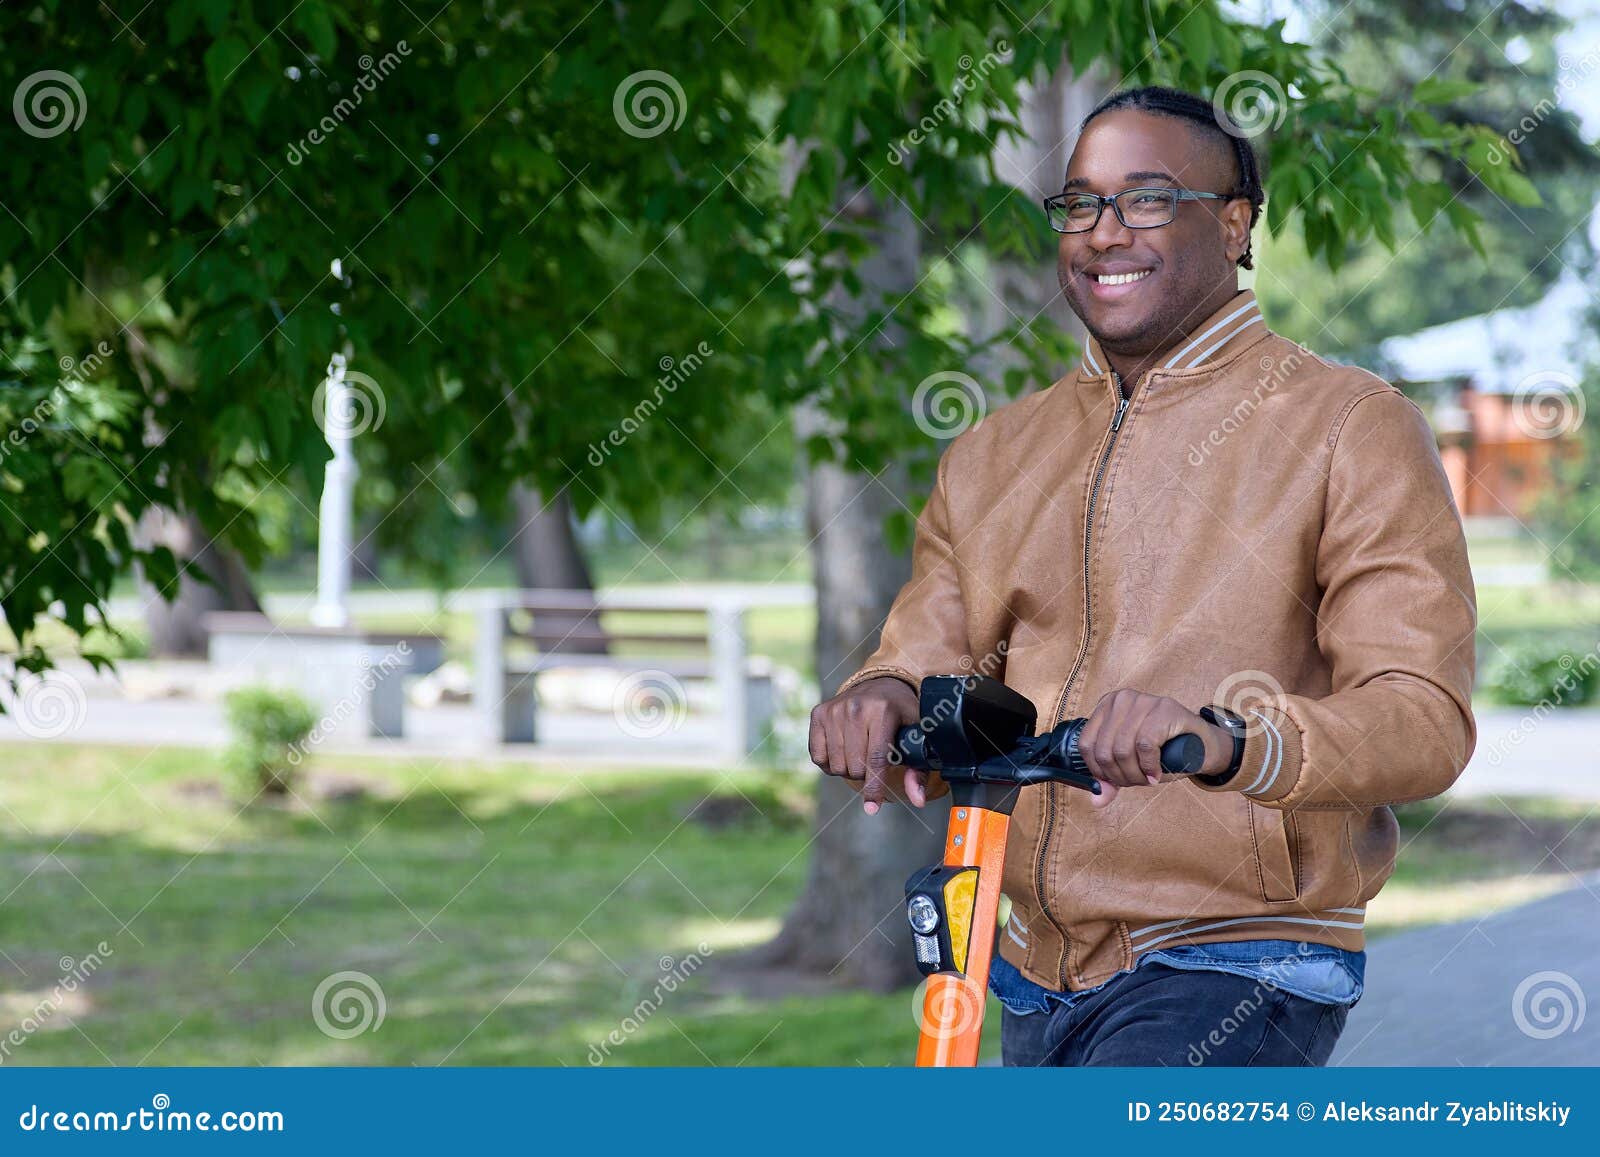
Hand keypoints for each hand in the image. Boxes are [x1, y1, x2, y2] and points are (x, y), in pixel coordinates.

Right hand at [808, 676, 926, 814]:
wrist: (881, 684)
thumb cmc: (902, 714)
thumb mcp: (917, 735)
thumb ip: (917, 769)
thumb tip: (917, 800)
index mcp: (883, 711)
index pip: (876, 759)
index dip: (874, 787)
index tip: (873, 808)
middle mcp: (855, 707)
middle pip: (855, 767)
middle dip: (866, 774)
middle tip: (874, 762)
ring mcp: (834, 709)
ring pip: (836, 765)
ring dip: (848, 769)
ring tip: (860, 754)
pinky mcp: (819, 713)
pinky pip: (818, 757)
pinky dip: (830, 763)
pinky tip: (843, 750)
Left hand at [1077, 688, 1235, 808]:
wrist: (1202, 744)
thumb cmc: (1163, 751)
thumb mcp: (1132, 763)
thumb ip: (1111, 777)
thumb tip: (1097, 800)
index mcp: (1106, 706)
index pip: (1087, 745)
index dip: (1099, 771)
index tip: (1117, 782)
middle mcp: (1121, 699)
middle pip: (1105, 750)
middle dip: (1120, 776)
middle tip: (1138, 782)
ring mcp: (1143, 701)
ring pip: (1122, 750)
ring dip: (1135, 775)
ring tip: (1147, 779)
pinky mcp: (1164, 709)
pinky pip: (1145, 745)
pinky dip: (1149, 767)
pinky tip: (1156, 774)